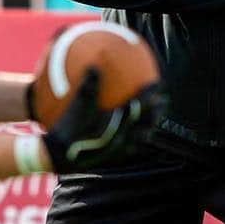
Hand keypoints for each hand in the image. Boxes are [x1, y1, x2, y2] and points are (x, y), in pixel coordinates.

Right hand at [42, 67, 165, 173]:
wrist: (60, 155)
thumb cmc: (68, 127)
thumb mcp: (76, 103)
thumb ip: (88, 83)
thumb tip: (94, 65)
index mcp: (116, 119)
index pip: (140, 103)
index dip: (150, 92)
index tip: (159, 83)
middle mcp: (121, 134)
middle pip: (146, 122)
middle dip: (157, 111)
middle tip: (164, 102)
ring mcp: (117, 148)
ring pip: (140, 138)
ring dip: (148, 128)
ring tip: (152, 123)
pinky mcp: (110, 158)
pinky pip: (127, 149)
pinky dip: (132, 142)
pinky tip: (129, 140)